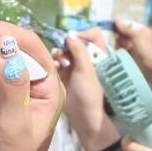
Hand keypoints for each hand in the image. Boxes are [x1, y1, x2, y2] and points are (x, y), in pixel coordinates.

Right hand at [55, 34, 114, 150]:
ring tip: (56, 59)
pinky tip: (53, 66)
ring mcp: (74, 66)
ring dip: (59, 51)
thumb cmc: (89, 94)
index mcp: (98, 56)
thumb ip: (80, 52)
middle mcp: (86, 58)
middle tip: (61, 51)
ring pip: (65, 50)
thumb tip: (70, 34)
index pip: (93, 35)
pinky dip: (54, 61)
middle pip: (76, 40)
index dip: (83, 33)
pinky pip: (57, 61)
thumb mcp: (86, 72)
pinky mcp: (63, 73)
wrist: (81, 117)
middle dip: (67, 43)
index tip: (72, 38)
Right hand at [113, 19, 151, 60]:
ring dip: (121, 44)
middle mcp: (136, 36)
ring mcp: (132, 44)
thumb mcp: (136, 35)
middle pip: (122, 32)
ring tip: (127, 48)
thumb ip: (125, 28)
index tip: (115, 29)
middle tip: (126, 42)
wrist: (148, 66)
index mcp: (141, 29)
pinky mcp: (128, 52)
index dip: (121, 26)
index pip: (127, 24)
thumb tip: (116, 19)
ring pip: (120, 40)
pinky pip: (120, 48)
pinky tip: (125, 52)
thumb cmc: (145, 49)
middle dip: (122, 37)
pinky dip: (121, 49)